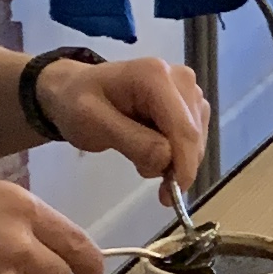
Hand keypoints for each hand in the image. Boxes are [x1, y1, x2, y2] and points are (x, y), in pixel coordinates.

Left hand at [33, 52, 208, 201]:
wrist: (76, 91)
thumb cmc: (79, 105)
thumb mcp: (92, 123)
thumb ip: (132, 141)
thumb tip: (167, 159)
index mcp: (156, 76)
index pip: (184, 129)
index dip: (183, 166)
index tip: (169, 197)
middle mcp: (181, 79)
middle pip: (193, 136)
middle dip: (173, 164)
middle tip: (140, 170)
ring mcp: (189, 90)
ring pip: (196, 140)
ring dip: (173, 159)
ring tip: (139, 153)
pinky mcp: (191, 104)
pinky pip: (194, 139)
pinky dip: (176, 153)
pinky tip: (152, 147)